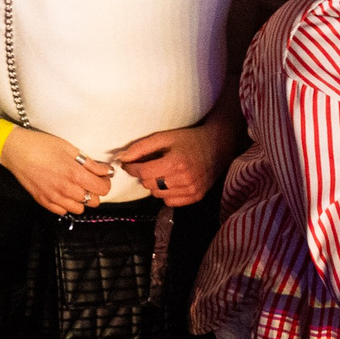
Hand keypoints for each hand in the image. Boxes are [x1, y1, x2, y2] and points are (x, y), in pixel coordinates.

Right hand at [0, 128, 114, 215]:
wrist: (15, 150)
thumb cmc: (41, 145)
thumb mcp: (68, 148)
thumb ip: (89, 163)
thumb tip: (106, 171)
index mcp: (75, 174)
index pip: (102, 190)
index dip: (105, 183)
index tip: (101, 177)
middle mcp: (66, 190)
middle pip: (94, 202)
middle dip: (95, 192)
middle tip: (89, 181)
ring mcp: (54, 198)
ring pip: (79, 209)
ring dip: (81, 200)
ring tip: (75, 187)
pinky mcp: (43, 201)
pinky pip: (63, 211)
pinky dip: (66, 204)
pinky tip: (62, 192)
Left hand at [113, 119, 231, 207]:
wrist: (217, 146)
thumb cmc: (188, 139)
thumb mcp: (164, 137)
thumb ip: (141, 147)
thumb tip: (122, 158)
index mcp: (176, 162)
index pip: (143, 172)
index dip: (131, 168)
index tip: (127, 164)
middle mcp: (185, 179)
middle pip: (149, 184)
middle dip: (144, 175)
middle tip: (150, 164)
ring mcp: (192, 190)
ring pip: (158, 194)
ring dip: (155, 184)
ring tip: (163, 171)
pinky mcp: (196, 197)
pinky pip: (170, 201)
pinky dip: (166, 193)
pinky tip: (171, 181)